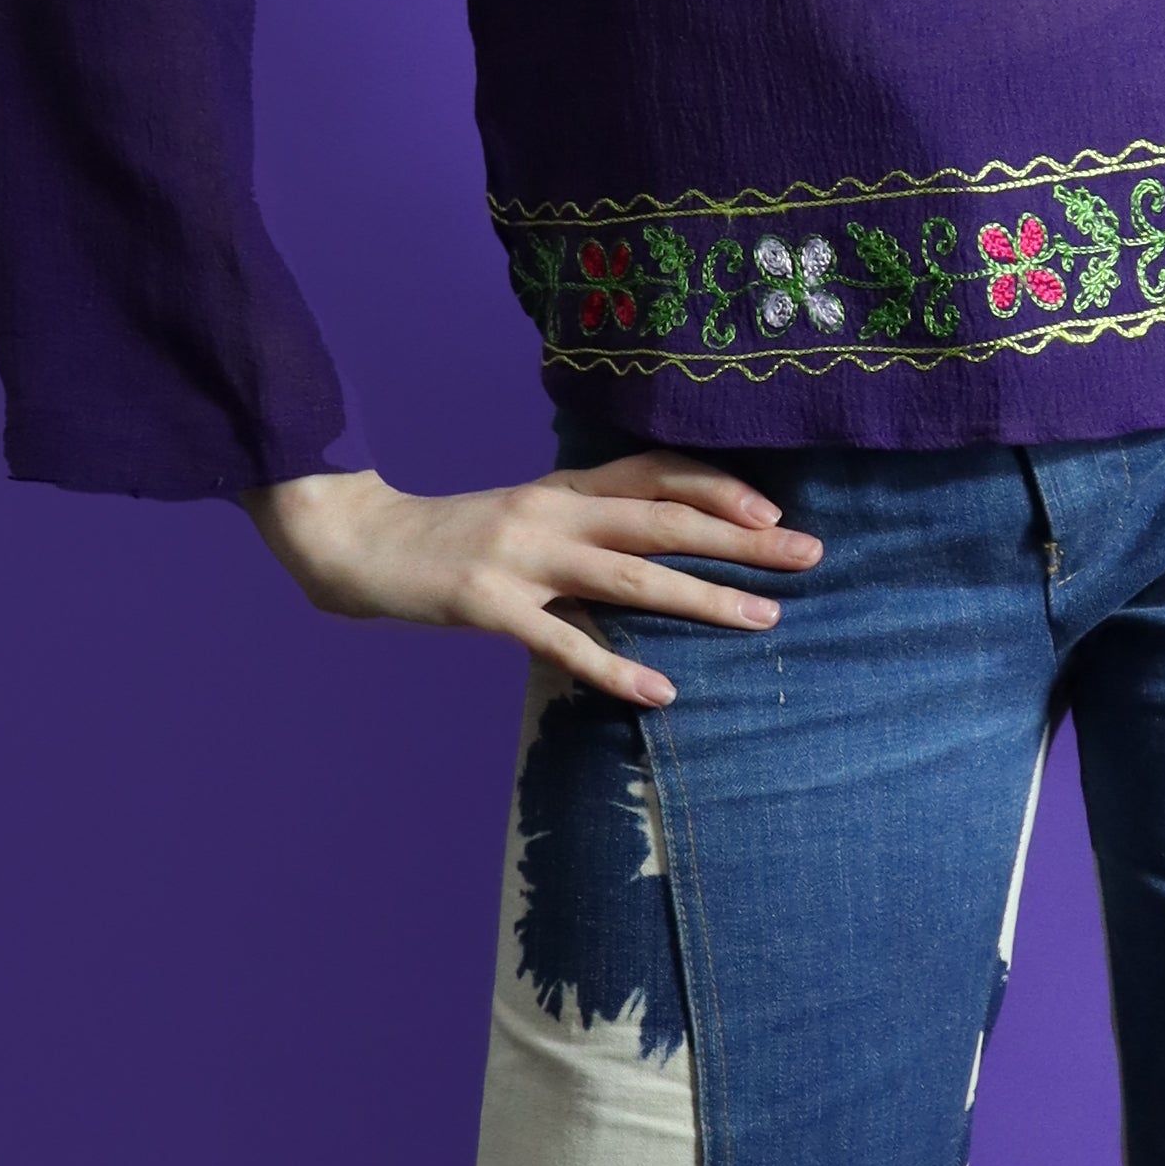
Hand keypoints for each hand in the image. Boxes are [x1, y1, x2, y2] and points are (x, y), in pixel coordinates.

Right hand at [237, 451, 822, 707]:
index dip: (718, 487)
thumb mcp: (526, 515)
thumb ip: (584, 522)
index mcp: (562, 487)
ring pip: (630, 576)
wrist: (356, 542)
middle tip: (809, 554)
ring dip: (703, 598)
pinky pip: (564, 640)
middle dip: (742, 538)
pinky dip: (616, 668)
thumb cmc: (451, 537)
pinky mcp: (488, 604)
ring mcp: (522, 556)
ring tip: (763, 619)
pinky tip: (661, 693)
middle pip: (664, 519)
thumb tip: (658, 541)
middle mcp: (552, 511)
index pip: (655, 472)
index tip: (775, 510)